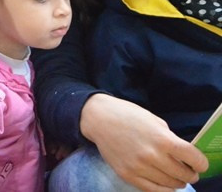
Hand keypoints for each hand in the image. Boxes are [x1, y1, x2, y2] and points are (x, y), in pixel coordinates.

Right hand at [81, 94, 207, 191]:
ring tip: (175, 176)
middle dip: (190, 174)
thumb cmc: (128, 115)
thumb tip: (183, 156)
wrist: (98, 119)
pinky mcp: (128, 175)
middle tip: (188, 171)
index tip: (199, 164)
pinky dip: (163, 189)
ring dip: (177, 182)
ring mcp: (139, 168)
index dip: (201, 163)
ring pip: (170, 185)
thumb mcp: (155, 121)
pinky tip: (164, 182)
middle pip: (184, 175)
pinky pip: (153, 190)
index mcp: (163, 139)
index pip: (194, 159)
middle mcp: (152, 156)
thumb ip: (170, 139)